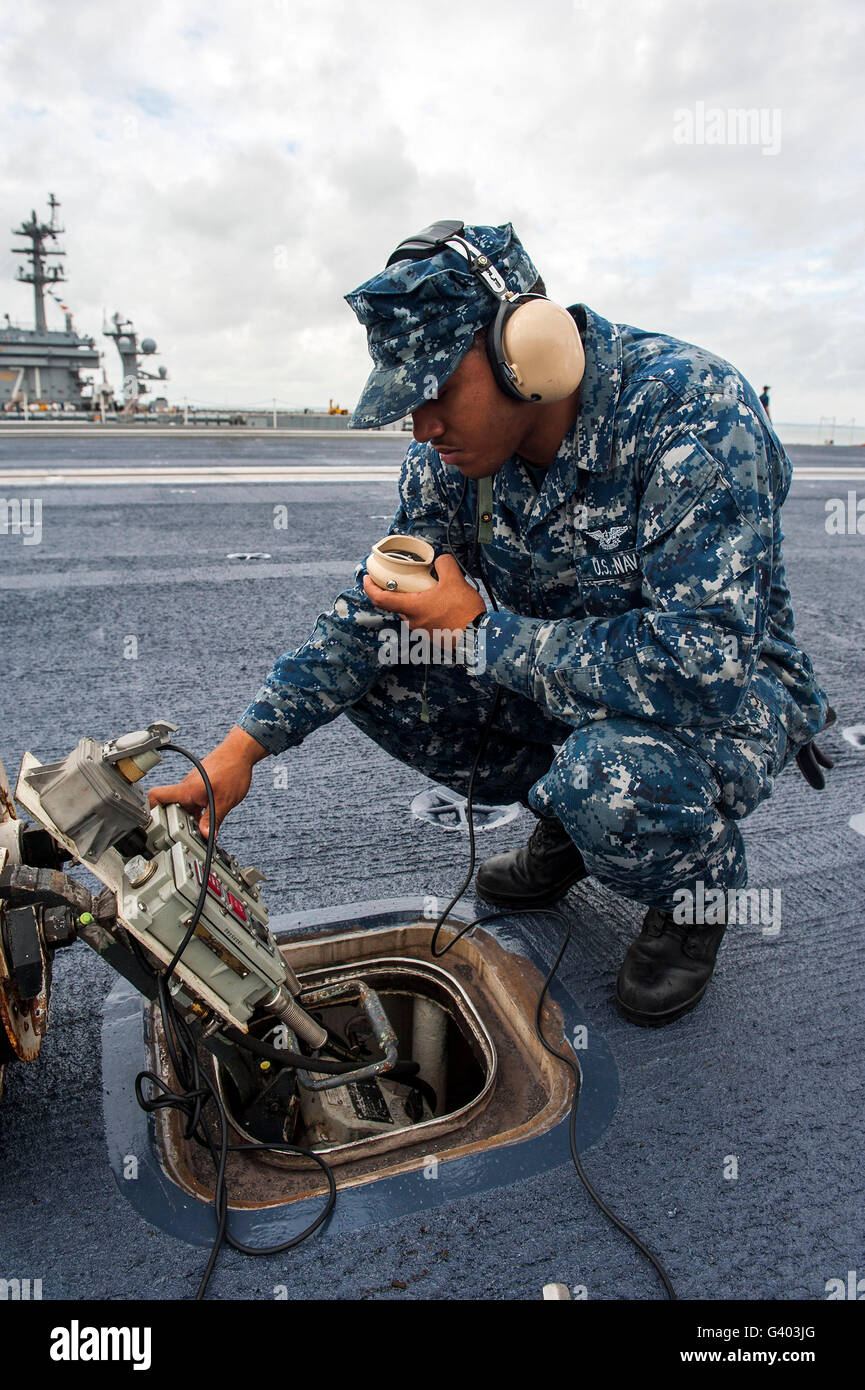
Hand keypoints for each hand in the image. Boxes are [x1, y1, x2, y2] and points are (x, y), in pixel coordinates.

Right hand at [147, 725, 267, 835]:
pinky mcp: (199, 787)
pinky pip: (192, 803)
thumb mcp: (224, 801)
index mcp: (186, 789)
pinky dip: (197, 813)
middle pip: (169, 808)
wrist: (241, 752)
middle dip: (175, 823)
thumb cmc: (233, 769)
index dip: (150, 811)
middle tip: (184, 835)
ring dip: (188, 819)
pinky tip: (206, 819)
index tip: (156, 826)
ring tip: (198, 830)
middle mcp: (185, 787)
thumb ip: (213, 820)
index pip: (156, 797)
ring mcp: (192, 787)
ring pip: (183, 807)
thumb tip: (206, 836)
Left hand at [362, 553, 485, 636]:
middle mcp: (413, 621)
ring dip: (416, 601)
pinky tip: (442, 604)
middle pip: (397, 605)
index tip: (367, 579)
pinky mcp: (433, 637)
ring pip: (412, 612)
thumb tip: (440, 560)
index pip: (381, 599)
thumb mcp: (455, 580)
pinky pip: (424, 620)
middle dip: (399, 592)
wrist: (478, 637)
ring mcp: (422, 631)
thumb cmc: (464, 612)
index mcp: (413, 607)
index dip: (370, 588)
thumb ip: (444, 565)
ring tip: (430, 591)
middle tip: (405, 580)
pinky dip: (427, 610)